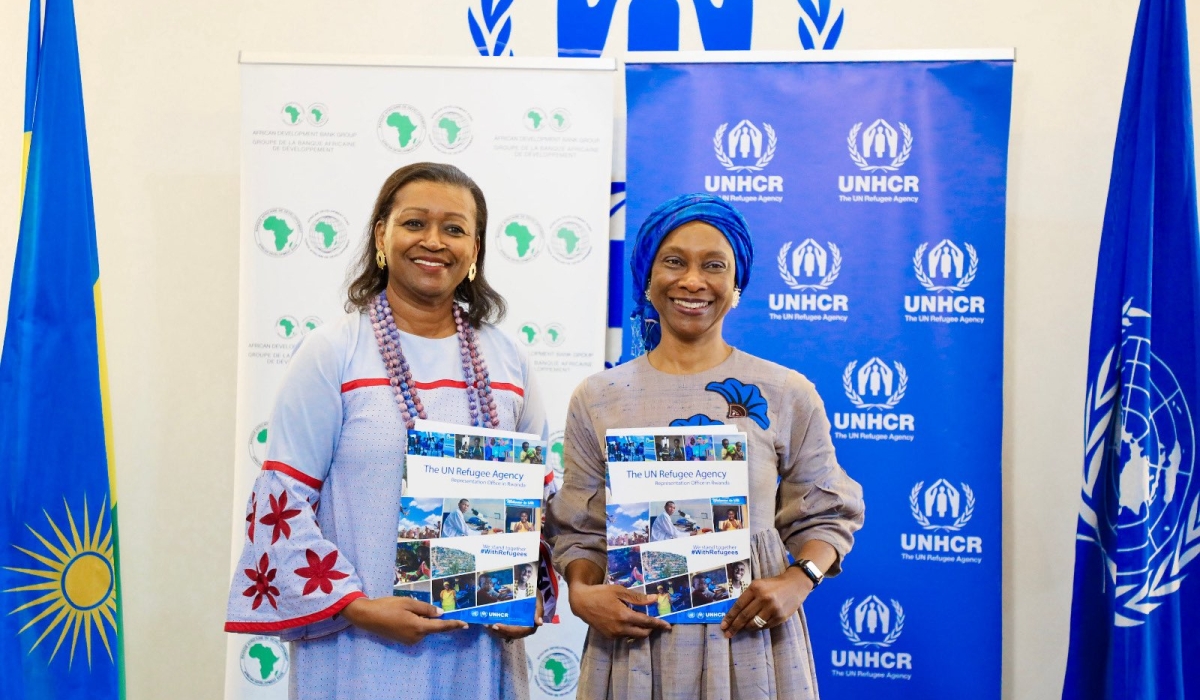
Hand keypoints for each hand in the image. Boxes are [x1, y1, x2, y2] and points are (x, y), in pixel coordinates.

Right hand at [342, 596, 466, 644]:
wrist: (367, 617)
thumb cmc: (388, 606)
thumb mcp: (408, 603)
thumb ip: (426, 609)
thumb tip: (440, 614)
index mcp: (419, 627)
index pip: (441, 627)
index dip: (454, 625)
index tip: (465, 624)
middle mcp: (416, 637)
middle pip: (431, 627)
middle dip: (431, 617)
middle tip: (417, 607)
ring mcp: (409, 640)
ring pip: (423, 628)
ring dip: (422, 619)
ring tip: (405, 609)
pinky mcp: (404, 640)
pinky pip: (416, 631)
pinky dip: (416, 623)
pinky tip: (404, 615)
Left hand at [489, 593, 543, 640]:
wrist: (531, 592)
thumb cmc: (534, 596)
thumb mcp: (537, 600)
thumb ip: (539, 611)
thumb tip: (539, 623)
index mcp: (531, 626)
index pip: (519, 631)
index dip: (507, 630)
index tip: (496, 625)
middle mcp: (524, 630)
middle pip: (511, 634)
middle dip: (499, 631)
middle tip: (488, 625)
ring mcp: (518, 629)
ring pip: (506, 634)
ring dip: (496, 631)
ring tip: (486, 625)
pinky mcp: (513, 627)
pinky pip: (504, 631)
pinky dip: (496, 629)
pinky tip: (488, 624)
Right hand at [569, 583, 670, 639]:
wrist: (581, 602)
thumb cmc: (601, 593)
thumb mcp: (619, 591)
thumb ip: (637, 598)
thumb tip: (654, 599)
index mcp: (624, 616)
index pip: (647, 622)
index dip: (659, 624)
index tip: (668, 626)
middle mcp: (620, 628)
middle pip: (643, 634)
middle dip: (651, 629)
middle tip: (655, 621)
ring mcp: (614, 634)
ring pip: (633, 636)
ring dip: (640, 630)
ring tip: (640, 619)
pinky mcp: (609, 637)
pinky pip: (624, 636)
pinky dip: (630, 630)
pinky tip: (627, 621)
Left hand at [720, 568, 811, 637]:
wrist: (795, 584)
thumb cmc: (773, 585)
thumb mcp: (758, 585)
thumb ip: (748, 597)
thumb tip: (735, 615)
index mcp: (755, 588)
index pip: (739, 605)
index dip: (730, 617)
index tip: (723, 626)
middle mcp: (764, 598)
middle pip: (745, 616)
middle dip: (735, 626)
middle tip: (727, 634)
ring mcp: (773, 608)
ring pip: (754, 624)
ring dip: (746, 628)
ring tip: (742, 628)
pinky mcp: (780, 617)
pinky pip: (765, 626)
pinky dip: (758, 627)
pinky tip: (756, 626)